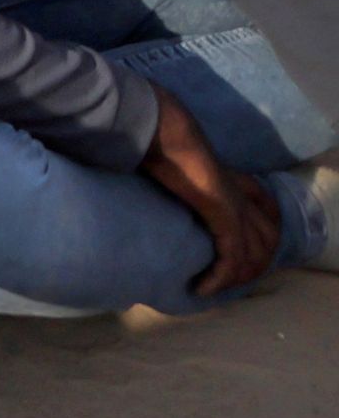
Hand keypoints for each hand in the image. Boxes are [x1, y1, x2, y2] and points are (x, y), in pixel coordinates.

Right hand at [144, 91, 282, 296]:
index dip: (265, 227)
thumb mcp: (172, 156)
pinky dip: (220, 278)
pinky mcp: (225, 218)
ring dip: (239, 276)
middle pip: (269, 235)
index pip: (266, 204)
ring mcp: (236, 206)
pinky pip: (232, 258)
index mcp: (229, 176)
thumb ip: (172, 167)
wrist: (163, 129)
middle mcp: (241, 193)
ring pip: (257, 253)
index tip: (244, 247)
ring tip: (215, 286)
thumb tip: (148, 170)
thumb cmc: (159, 137)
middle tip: (226, 278)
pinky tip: (201, 287)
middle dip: (255, 262)